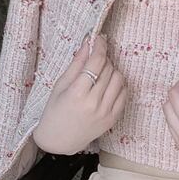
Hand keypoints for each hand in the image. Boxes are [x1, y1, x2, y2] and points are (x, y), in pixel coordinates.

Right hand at [32, 34, 126, 154]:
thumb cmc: (54, 111)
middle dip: (103, 58)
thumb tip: (88, 43)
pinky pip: (123, 93)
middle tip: (95, 59)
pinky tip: (107, 84)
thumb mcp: (60, 85)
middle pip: (108, 69)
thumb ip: (76, 64)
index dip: (100, 46)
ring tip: (101, 72)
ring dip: (111, 70)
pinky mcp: (113, 118)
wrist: (59, 140)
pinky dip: (118, 84)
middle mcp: (94, 103)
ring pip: (118, 79)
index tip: (99, 39)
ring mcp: (105, 112)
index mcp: (77, 93)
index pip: (96, 62)